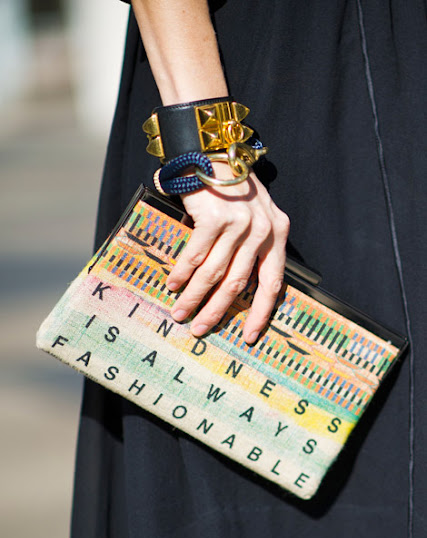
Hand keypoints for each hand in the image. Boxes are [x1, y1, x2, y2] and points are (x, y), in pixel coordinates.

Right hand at [166, 163, 289, 343]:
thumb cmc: (231, 186)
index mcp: (278, 233)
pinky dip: (183, 274)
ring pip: (215, 275)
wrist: (212, 150)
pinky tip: (174, 285)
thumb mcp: (256, 214)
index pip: (273, 283)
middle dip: (217, 312)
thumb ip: (254, 245)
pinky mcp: (214, 218)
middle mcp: (263, 230)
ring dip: (195, 298)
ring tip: (181, 313)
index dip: (260, 313)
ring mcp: (239, 224)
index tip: (247, 337)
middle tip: (201, 330)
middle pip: (239, 285)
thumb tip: (234, 287)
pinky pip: (195, 256)